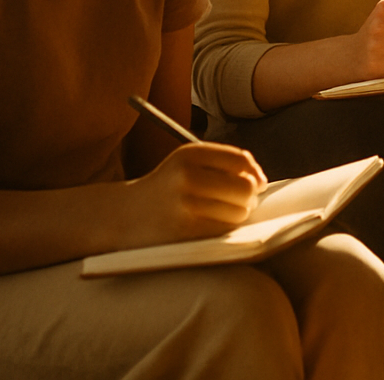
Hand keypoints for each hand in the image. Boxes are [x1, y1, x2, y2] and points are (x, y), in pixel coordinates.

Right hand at [122, 142, 267, 248]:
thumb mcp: (185, 164)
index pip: (240, 159)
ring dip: (239, 215)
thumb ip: (221, 164)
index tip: (257, 182)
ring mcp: (184, 203)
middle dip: (249, 196)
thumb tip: (260, 180)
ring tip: (223, 214)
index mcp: (189, 154)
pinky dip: (226, 229)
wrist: (122, 216)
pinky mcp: (184, 229)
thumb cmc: (165, 190)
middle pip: (245, 186)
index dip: (255, 173)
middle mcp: (186, 175)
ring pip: (239, 211)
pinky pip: (224, 229)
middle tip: (241, 202)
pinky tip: (214, 225)